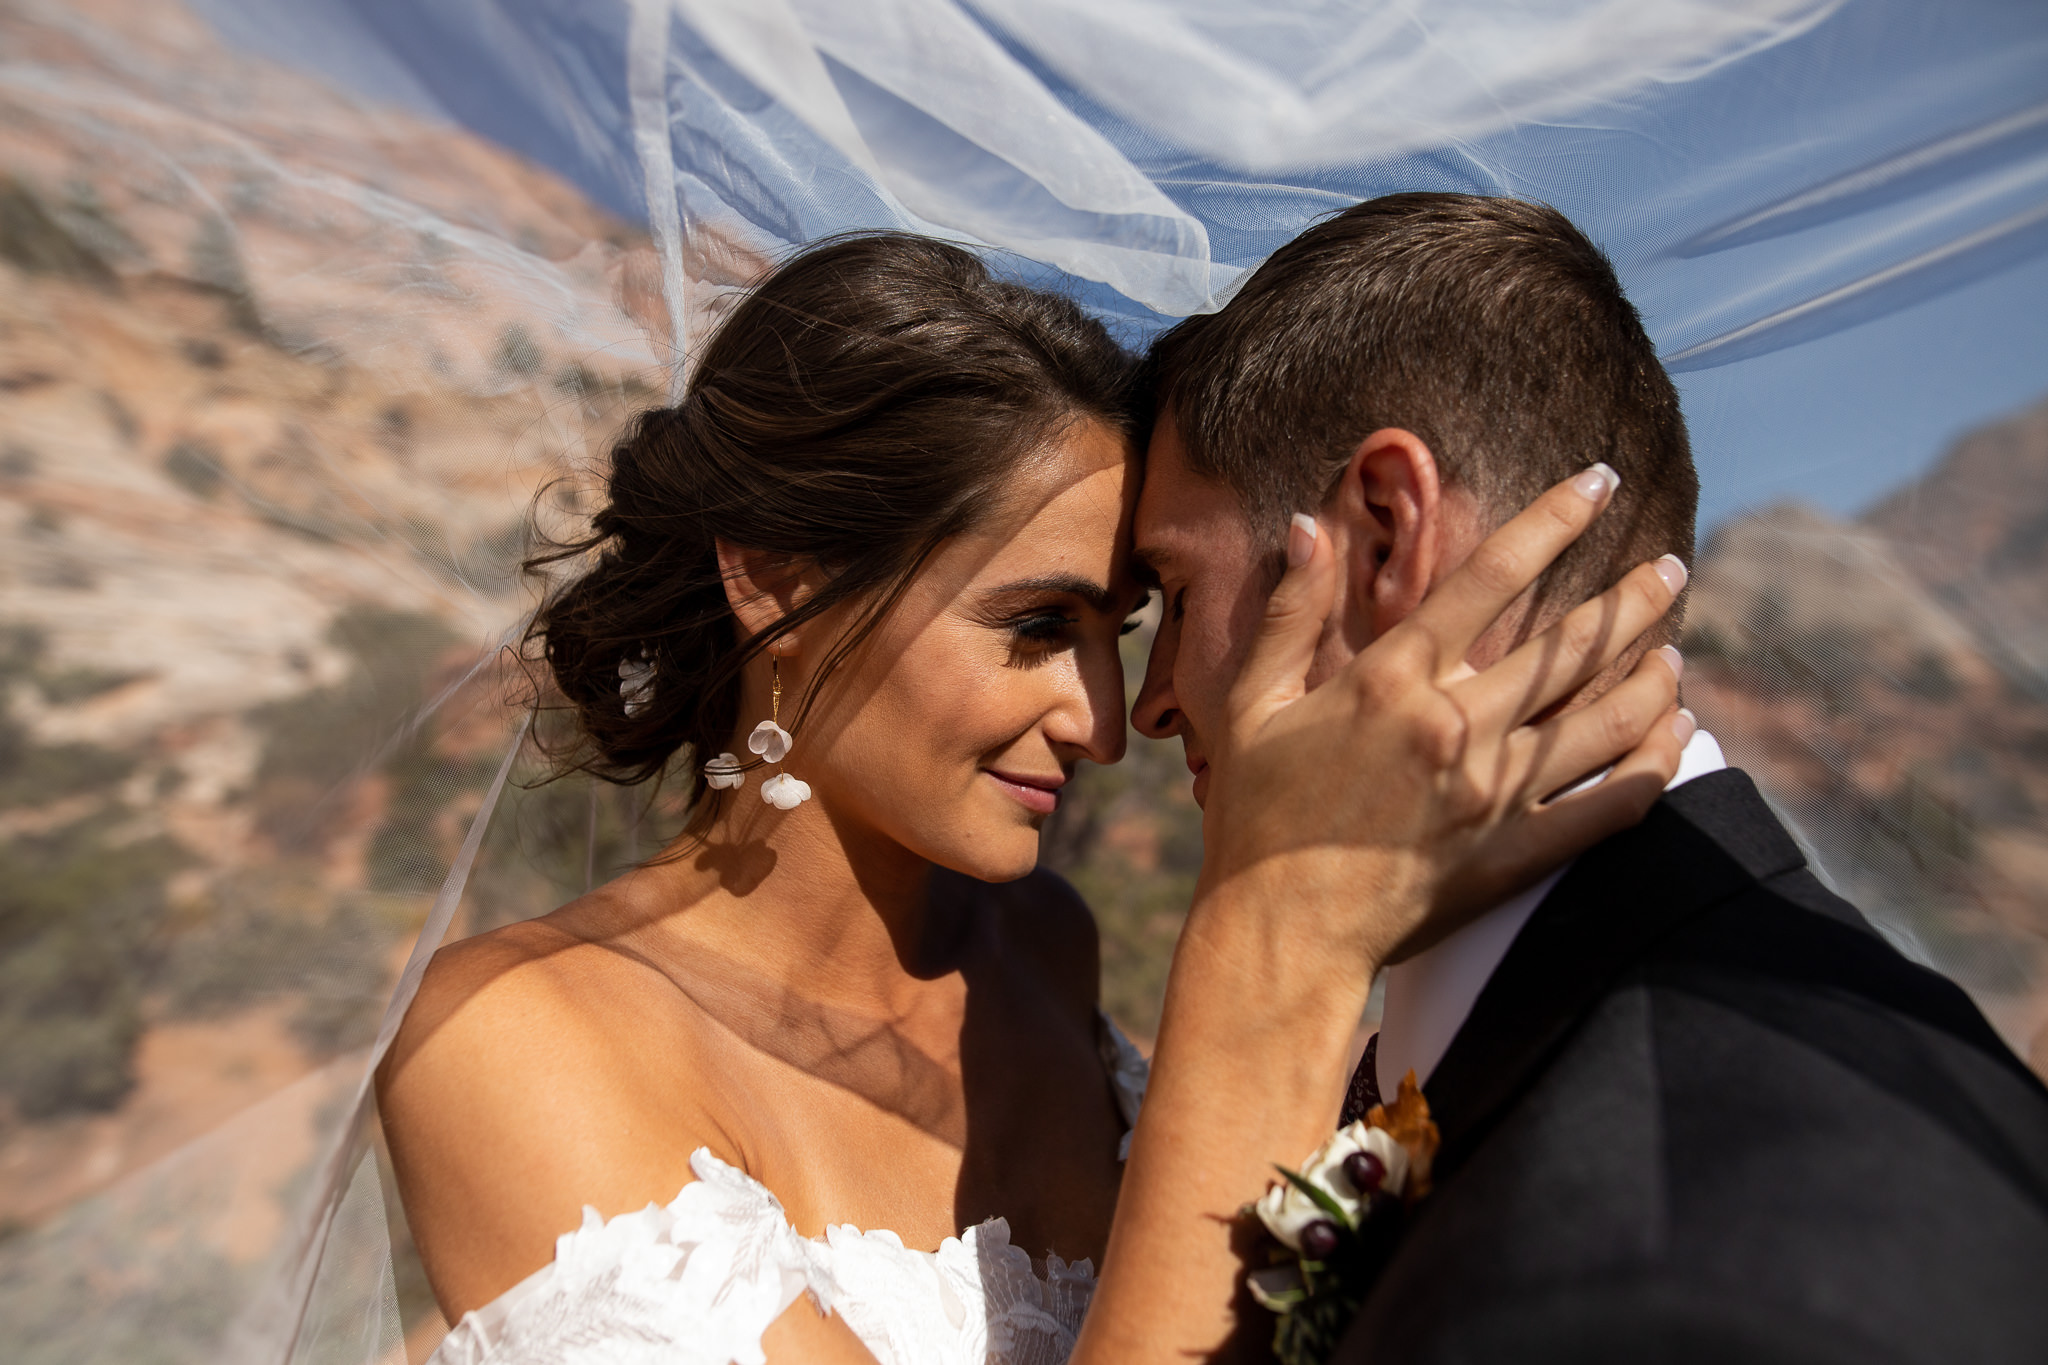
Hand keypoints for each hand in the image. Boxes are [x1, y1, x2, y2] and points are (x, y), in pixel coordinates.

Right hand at [1081, 465, 1688, 1364]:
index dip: (1553, 519)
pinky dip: (1655, 764)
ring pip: (1603, 716)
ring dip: (1650, 673)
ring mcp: (1494, 790)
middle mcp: (1456, 724)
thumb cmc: (1255, 813)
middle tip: (1672, 566)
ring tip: (1676, 644)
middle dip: (1632, 598)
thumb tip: (1309, 527)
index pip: (1491, 577)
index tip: (1600, 481)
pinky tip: (1681, 733)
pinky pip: (1609, 803)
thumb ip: (1292, 613)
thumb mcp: (1254, 702)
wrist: (1281, 928)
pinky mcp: (1516, 851)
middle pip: (1570, 643)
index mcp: (1393, 680)